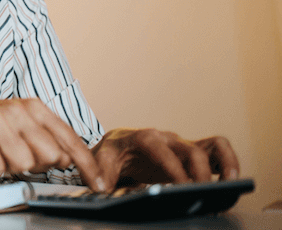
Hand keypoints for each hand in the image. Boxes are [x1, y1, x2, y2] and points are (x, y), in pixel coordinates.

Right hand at [0, 99, 107, 190]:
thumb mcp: (23, 124)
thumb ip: (49, 140)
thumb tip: (68, 160)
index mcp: (34, 107)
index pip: (70, 139)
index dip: (87, 165)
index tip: (98, 185)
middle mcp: (17, 109)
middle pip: (49, 156)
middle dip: (37, 164)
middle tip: (19, 154)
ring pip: (23, 164)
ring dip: (11, 165)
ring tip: (0, 151)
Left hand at [91, 128, 239, 185]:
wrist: (120, 145)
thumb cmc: (113, 152)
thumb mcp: (102, 159)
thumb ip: (102, 172)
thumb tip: (102, 188)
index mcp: (144, 137)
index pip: (160, 148)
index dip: (172, 167)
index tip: (181, 186)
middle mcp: (167, 138)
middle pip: (190, 150)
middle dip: (198, 173)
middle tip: (201, 195)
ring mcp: (183, 145)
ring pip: (211, 146)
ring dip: (224, 164)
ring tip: (229, 185)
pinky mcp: (193, 153)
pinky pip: (217, 151)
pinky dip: (228, 162)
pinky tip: (230, 181)